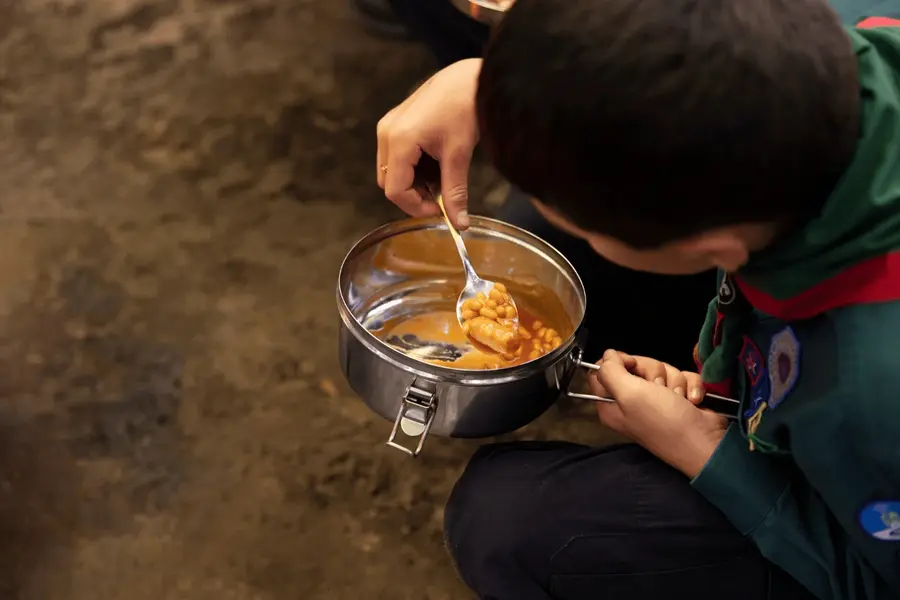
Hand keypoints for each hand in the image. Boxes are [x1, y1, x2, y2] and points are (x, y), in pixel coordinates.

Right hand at [376, 59, 481, 228]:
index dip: (417, 207)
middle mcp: (386, 133)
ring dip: (415, 182)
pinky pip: (396, 157)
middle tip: (442, 197)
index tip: (441, 210)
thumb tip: (460, 223)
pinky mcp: (396, 123)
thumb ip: (455, 192)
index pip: (395, 190)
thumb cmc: (465, 107)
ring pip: (391, 171)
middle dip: (414, 196)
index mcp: (398, 140)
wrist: (470, 77)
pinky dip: (414, 168)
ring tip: (443, 177)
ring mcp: (389, 126)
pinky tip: (437, 163)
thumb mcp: (459, 154)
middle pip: (389, 182)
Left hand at [590, 350, 728, 477]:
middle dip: (652, 372)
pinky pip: (682, 377)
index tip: (631, 366)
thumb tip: (607, 355)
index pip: (601, 370)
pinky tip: (692, 401)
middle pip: (635, 365)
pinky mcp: (678, 398)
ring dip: (674, 381)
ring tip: (678, 398)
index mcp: (611, 403)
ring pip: (661, 370)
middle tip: (658, 388)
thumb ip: (610, 371)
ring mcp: (656, 400)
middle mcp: (630, 401)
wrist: (705, 441)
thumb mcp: (629, 394)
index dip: (617, 363)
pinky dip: (690, 386)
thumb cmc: (664, 420)